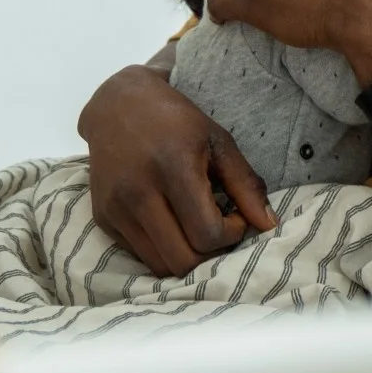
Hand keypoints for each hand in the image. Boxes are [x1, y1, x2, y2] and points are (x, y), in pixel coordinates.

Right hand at [78, 65, 275, 275]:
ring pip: (160, 266)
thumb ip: (246, 185)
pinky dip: (164, 250)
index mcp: (172, 169)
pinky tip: (174, 224)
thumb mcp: (219, 143)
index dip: (232, 234)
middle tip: (219, 228)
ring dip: (187, 256)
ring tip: (197, 229)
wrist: (117, 106)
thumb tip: (269, 225)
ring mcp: (115, 209)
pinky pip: (140, 255)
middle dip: (211, 253)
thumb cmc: (177, 121)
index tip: (236, 215)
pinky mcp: (103, 218)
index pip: (207, 234)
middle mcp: (137, 193)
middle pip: (183, 260)